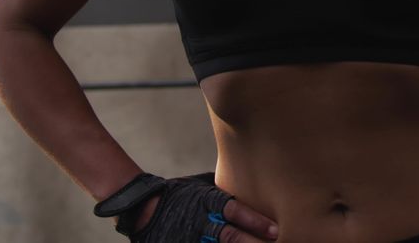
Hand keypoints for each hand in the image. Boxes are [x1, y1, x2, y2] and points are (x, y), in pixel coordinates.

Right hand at [124, 175, 278, 241]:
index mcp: (207, 202)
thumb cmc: (178, 194)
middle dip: (251, 241)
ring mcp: (190, 238)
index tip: (276, 230)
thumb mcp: (201, 187)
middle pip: (229, 236)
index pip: (234, 211)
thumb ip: (223, 189)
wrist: (142, 209)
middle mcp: (200, 222)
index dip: (255, 221)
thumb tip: (247, 181)